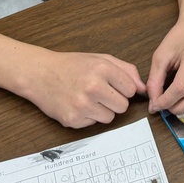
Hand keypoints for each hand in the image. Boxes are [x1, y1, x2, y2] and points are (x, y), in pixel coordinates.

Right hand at [20, 51, 145, 127]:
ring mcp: (82, 105)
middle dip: (114, 101)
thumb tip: (143, 89)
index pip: (130, 90)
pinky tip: (77, 104)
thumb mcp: (100, 59)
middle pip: (123, 106)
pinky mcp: (73, 120)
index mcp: (102, 69)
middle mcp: (93, 87)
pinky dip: (88, 116)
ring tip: (87, 98)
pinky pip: (93, 124)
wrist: (40, 74)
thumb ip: (126, 71)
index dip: (122, 88)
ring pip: (110, 118)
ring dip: (102, 110)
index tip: (111, 84)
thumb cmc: (71, 65)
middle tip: (99, 92)